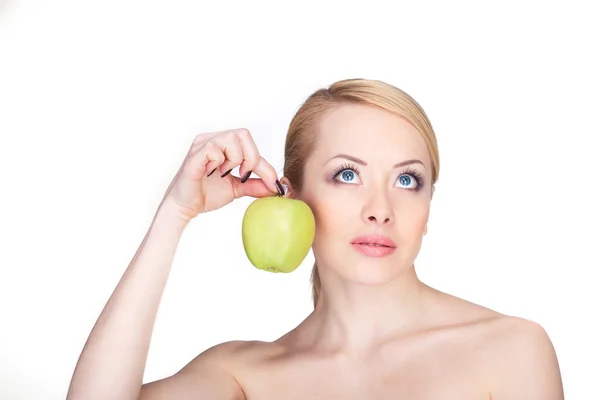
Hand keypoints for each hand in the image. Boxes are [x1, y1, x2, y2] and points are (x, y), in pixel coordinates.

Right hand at [161, 128, 280, 220]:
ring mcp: (202, 145)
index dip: (265, 165)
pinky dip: (218, 161)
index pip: (251, 145)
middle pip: (243, 134)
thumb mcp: (237, 188)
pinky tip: (213, 172)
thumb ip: (255, 184)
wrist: (185, 207)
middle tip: (243, 175)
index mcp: (223, 144)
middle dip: (251, 158)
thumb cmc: (206, 194)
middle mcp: (213, 139)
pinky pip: (213, 148)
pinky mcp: (194, 155)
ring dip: (234, 159)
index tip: (273, 184)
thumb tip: (277, 187)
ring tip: (224, 173)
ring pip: (231, 138)